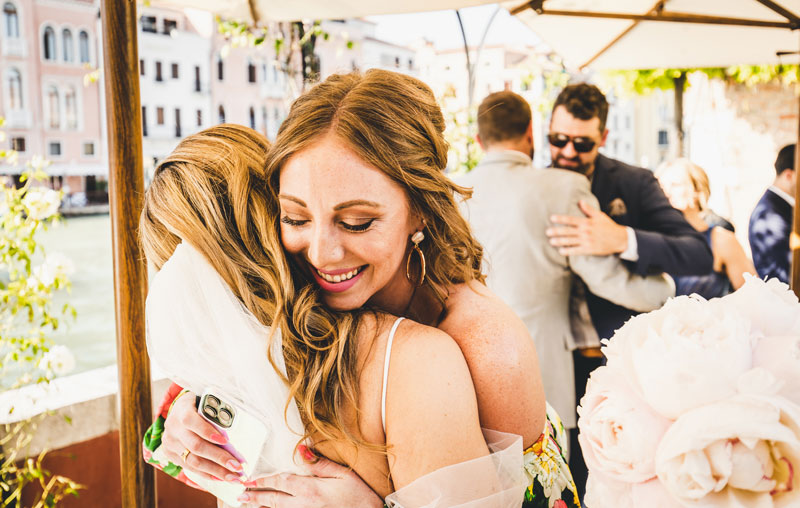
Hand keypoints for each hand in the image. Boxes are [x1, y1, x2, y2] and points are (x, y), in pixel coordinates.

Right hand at [160, 390, 243, 481]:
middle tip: (238, 466)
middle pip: (196, 446)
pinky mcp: (170, 454)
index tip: (226, 441)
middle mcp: (173, 427)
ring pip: (193, 461)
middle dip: (219, 457)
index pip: (191, 421)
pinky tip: (221, 477)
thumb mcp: (207, 401)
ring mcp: (170, 442)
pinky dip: (207, 473)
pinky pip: (189, 467)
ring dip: (216, 470)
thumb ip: (218, 412)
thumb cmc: (200, 404)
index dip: (207, 431)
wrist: (179, 410)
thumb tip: (240, 428)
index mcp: (181, 409)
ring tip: (233, 477)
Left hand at [240, 446, 383, 507]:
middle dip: (256, 496)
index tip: (250, 478)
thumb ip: (319, 463)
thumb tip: (302, 448)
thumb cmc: (359, 496)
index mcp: (310, 489)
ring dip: (261, 507)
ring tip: (247, 504)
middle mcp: (303, 505)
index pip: (280, 483)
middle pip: (273, 500)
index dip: (263, 480)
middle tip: (240, 494)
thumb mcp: (343, 474)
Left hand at [546, 200, 627, 255]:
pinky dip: (568, 251)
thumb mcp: (599, 216)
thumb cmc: (608, 226)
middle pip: (568, 231)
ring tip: (551, 241)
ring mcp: (587, 241)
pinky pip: (577, 250)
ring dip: (560, 241)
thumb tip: (580, 201)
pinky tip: (561, 251)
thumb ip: (589, 209)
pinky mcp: (589, 249)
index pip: (571, 220)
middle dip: (557, 231)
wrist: (620, 239)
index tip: (551, 218)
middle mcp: (586, 231)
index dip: (561, 218)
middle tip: (547, 232)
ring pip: (571, 241)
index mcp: (587, 222)